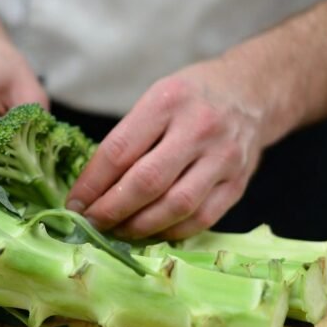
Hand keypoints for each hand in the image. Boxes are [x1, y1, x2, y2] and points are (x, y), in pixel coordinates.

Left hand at [66, 58, 265, 239]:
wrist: (252, 92)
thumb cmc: (191, 97)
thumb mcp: (155, 98)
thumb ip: (128, 138)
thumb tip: (91, 187)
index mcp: (167, 101)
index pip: (119, 151)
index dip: (91, 184)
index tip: (74, 204)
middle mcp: (198, 128)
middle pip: (146, 182)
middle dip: (111, 210)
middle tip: (90, 224)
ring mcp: (223, 157)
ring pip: (175, 206)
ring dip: (139, 226)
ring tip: (117, 232)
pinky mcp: (239, 183)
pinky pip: (201, 218)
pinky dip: (171, 232)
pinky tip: (150, 233)